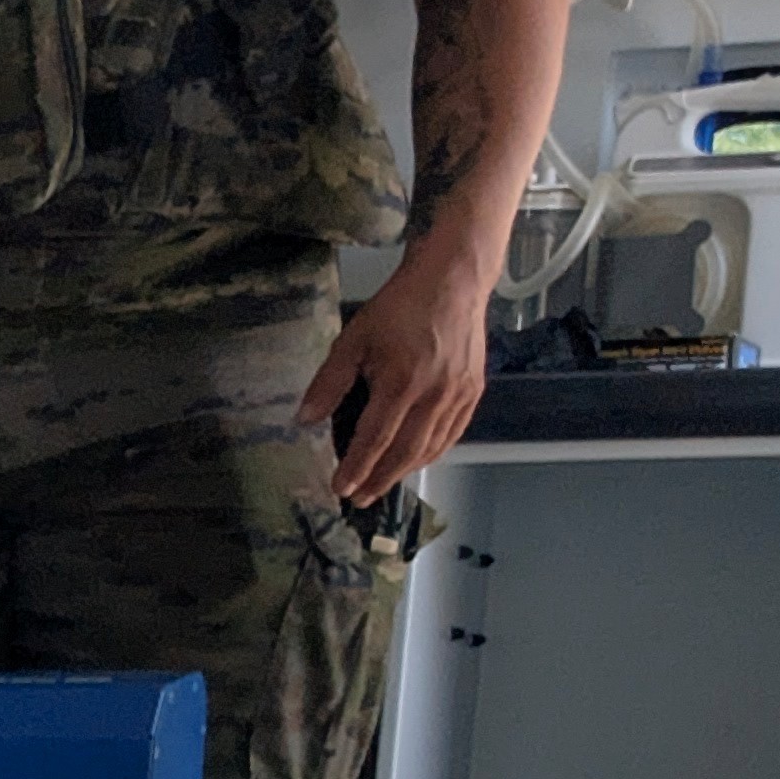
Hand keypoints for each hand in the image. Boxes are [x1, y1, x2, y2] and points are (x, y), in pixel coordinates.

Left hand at [302, 265, 492, 504]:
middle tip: (359, 499)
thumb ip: (329, 382)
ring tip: (381, 485)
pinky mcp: (474, 389)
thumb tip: (305, 419)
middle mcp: (435, 393)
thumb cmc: (400, 306)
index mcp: (402, 382)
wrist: (453, 280)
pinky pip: (453, 432)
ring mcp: (459, 393)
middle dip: (380, 479)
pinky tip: (416, 460)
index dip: (357, 467)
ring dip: (405, 471)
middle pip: (406, 451)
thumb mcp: (354, 339)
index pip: (376, 438)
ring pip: (432, 446)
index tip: (340, 488)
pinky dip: (433, 452)